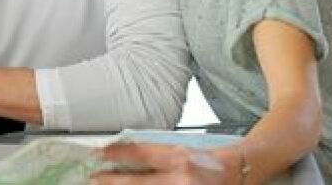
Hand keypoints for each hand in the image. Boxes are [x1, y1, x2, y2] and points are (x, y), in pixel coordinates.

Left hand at [92, 143, 240, 184]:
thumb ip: (155, 156)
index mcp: (179, 157)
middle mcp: (181, 177)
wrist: (239, 172)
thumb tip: (126, 160)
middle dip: (112, 181)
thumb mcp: (181, 150)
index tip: (98, 154)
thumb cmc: (208, 160)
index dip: (116, 153)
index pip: (141, 154)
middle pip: (138, 182)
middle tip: (93, 179)